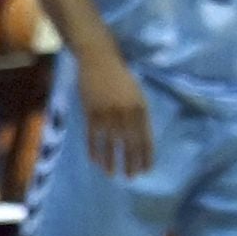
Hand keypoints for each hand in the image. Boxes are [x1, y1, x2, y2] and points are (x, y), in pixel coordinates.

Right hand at [76, 48, 153, 176]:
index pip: (145, 139)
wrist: (98, 58)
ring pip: (111, 143)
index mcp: (140, 109)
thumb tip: (141, 138)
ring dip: (112, 161)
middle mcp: (125, 113)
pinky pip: (93, 136)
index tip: (146, 171)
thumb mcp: (136, 93)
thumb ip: (139, 114)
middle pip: (130, 144)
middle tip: (131, 177)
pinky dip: (94, 150)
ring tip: (112, 174)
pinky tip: (95, 161)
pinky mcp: (91, 111)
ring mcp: (107, 113)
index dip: (146, 156)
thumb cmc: (119, 76)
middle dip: (131, 163)